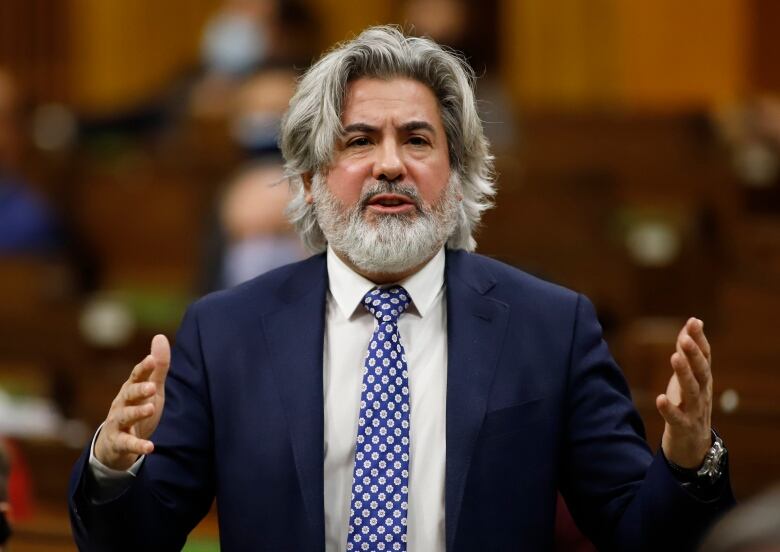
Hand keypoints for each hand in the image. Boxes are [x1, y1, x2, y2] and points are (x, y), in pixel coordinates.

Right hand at [94, 335, 170, 470]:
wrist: (115, 444)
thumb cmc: (137, 409)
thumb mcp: (151, 389)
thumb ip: (158, 367)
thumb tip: (160, 336)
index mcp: (130, 389)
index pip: (135, 376)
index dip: (143, 368)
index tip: (151, 360)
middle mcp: (121, 404)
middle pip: (128, 395)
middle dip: (138, 390)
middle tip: (152, 387)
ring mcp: (117, 423)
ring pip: (124, 417)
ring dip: (136, 413)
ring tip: (150, 409)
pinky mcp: (118, 443)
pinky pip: (127, 444)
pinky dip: (138, 445)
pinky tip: (150, 447)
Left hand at [656, 318, 712, 467]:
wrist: (692, 444)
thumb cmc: (688, 404)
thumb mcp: (688, 376)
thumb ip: (688, 351)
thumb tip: (692, 322)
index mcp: (703, 379)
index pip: (705, 356)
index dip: (699, 339)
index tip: (694, 322)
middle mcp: (702, 392)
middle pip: (701, 371)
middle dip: (694, 354)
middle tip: (686, 338)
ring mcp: (694, 411)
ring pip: (692, 391)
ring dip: (684, 374)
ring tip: (675, 357)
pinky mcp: (683, 427)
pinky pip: (676, 418)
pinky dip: (669, 409)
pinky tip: (660, 399)